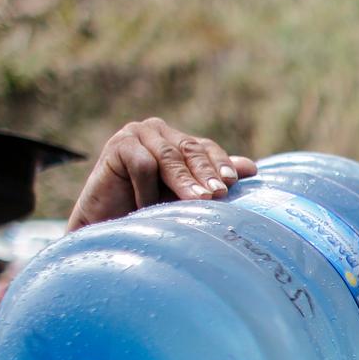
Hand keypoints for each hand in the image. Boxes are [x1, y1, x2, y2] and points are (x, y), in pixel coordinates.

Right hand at [68, 118, 258, 230]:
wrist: (106, 227)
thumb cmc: (149, 213)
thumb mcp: (186, 197)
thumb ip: (214, 180)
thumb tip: (252, 167)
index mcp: (179, 141)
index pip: (206, 149)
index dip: (220, 164)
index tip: (232, 183)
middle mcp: (159, 132)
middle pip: (190, 151)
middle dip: (206, 174)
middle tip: (218, 196)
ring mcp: (137, 134)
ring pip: (169, 157)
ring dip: (184, 181)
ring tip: (198, 201)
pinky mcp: (117, 145)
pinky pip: (142, 164)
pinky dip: (147, 188)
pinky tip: (146, 208)